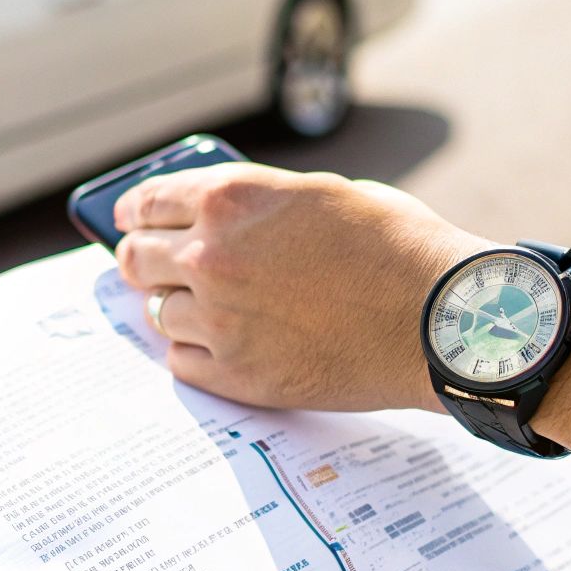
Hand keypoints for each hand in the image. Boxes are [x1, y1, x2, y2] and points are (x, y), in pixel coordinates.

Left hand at [113, 163, 488, 411]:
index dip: (135, 212)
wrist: (439, 319)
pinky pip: (182, 362)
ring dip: (178, 308)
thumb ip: (257, 205)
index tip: (131, 220)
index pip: (145, 202)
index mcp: (229, 198)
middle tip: (154, 266)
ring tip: (211, 308)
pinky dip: (196, 352)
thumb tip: (221, 221)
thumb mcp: (320, 194)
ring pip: (158, 313)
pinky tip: (225, 343)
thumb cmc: (396, 247)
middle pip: (134, 258)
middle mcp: (210, 256)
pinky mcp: (237, 375)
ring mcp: (219, 320)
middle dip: (141, 259)